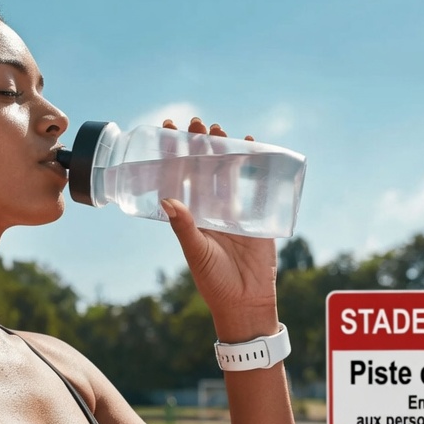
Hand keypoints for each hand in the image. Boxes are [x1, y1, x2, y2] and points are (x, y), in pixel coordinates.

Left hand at [159, 117, 278, 317]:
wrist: (247, 301)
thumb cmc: (214, 281)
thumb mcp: (196, 252)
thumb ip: (183, 227)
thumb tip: (166, 199)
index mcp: (191, 216)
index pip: (179, 178)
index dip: (174, 155)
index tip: (167, 132)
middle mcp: (210, 209)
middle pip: (204, 169)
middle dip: (199, 145)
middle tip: (194, 122)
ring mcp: (234, 210)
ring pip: (228, 172)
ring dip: (223, 149)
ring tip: (217, 128)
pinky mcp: (257, 215)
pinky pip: (255, 184)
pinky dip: (255, 164)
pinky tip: (251, 144)